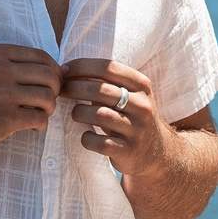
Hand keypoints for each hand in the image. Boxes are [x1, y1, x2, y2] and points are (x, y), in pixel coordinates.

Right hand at [0, 44, 63, 153]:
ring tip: (38, 114)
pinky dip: (41, 124)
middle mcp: (1, 70)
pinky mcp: (4, 119)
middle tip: (46, 102)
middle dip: (55, 91)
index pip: (43, 56)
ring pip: (49, 97)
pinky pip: (40, 118)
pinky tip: (32, 127)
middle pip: (50, 76)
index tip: (49, 85)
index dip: (54, 72)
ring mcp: (2, 94)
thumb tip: (55, 71)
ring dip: (49, 109)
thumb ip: (12, 64)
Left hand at [62, 59, 168, 176]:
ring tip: (75, 113)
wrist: (155, 152)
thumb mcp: (128, 95)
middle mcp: (142, 106)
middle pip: (100, 90)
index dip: (82, 67)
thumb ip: (106, 82)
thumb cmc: (131, 117)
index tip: (64, 71)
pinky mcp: (128, 150)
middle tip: (62, 91)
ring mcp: (136, 129)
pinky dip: (87, 138)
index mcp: (141, 86)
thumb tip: (68, 71)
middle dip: (74, 88)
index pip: (108, 68)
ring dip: (78, 112)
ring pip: (98, 115)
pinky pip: (99, 142)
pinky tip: (87, 136)